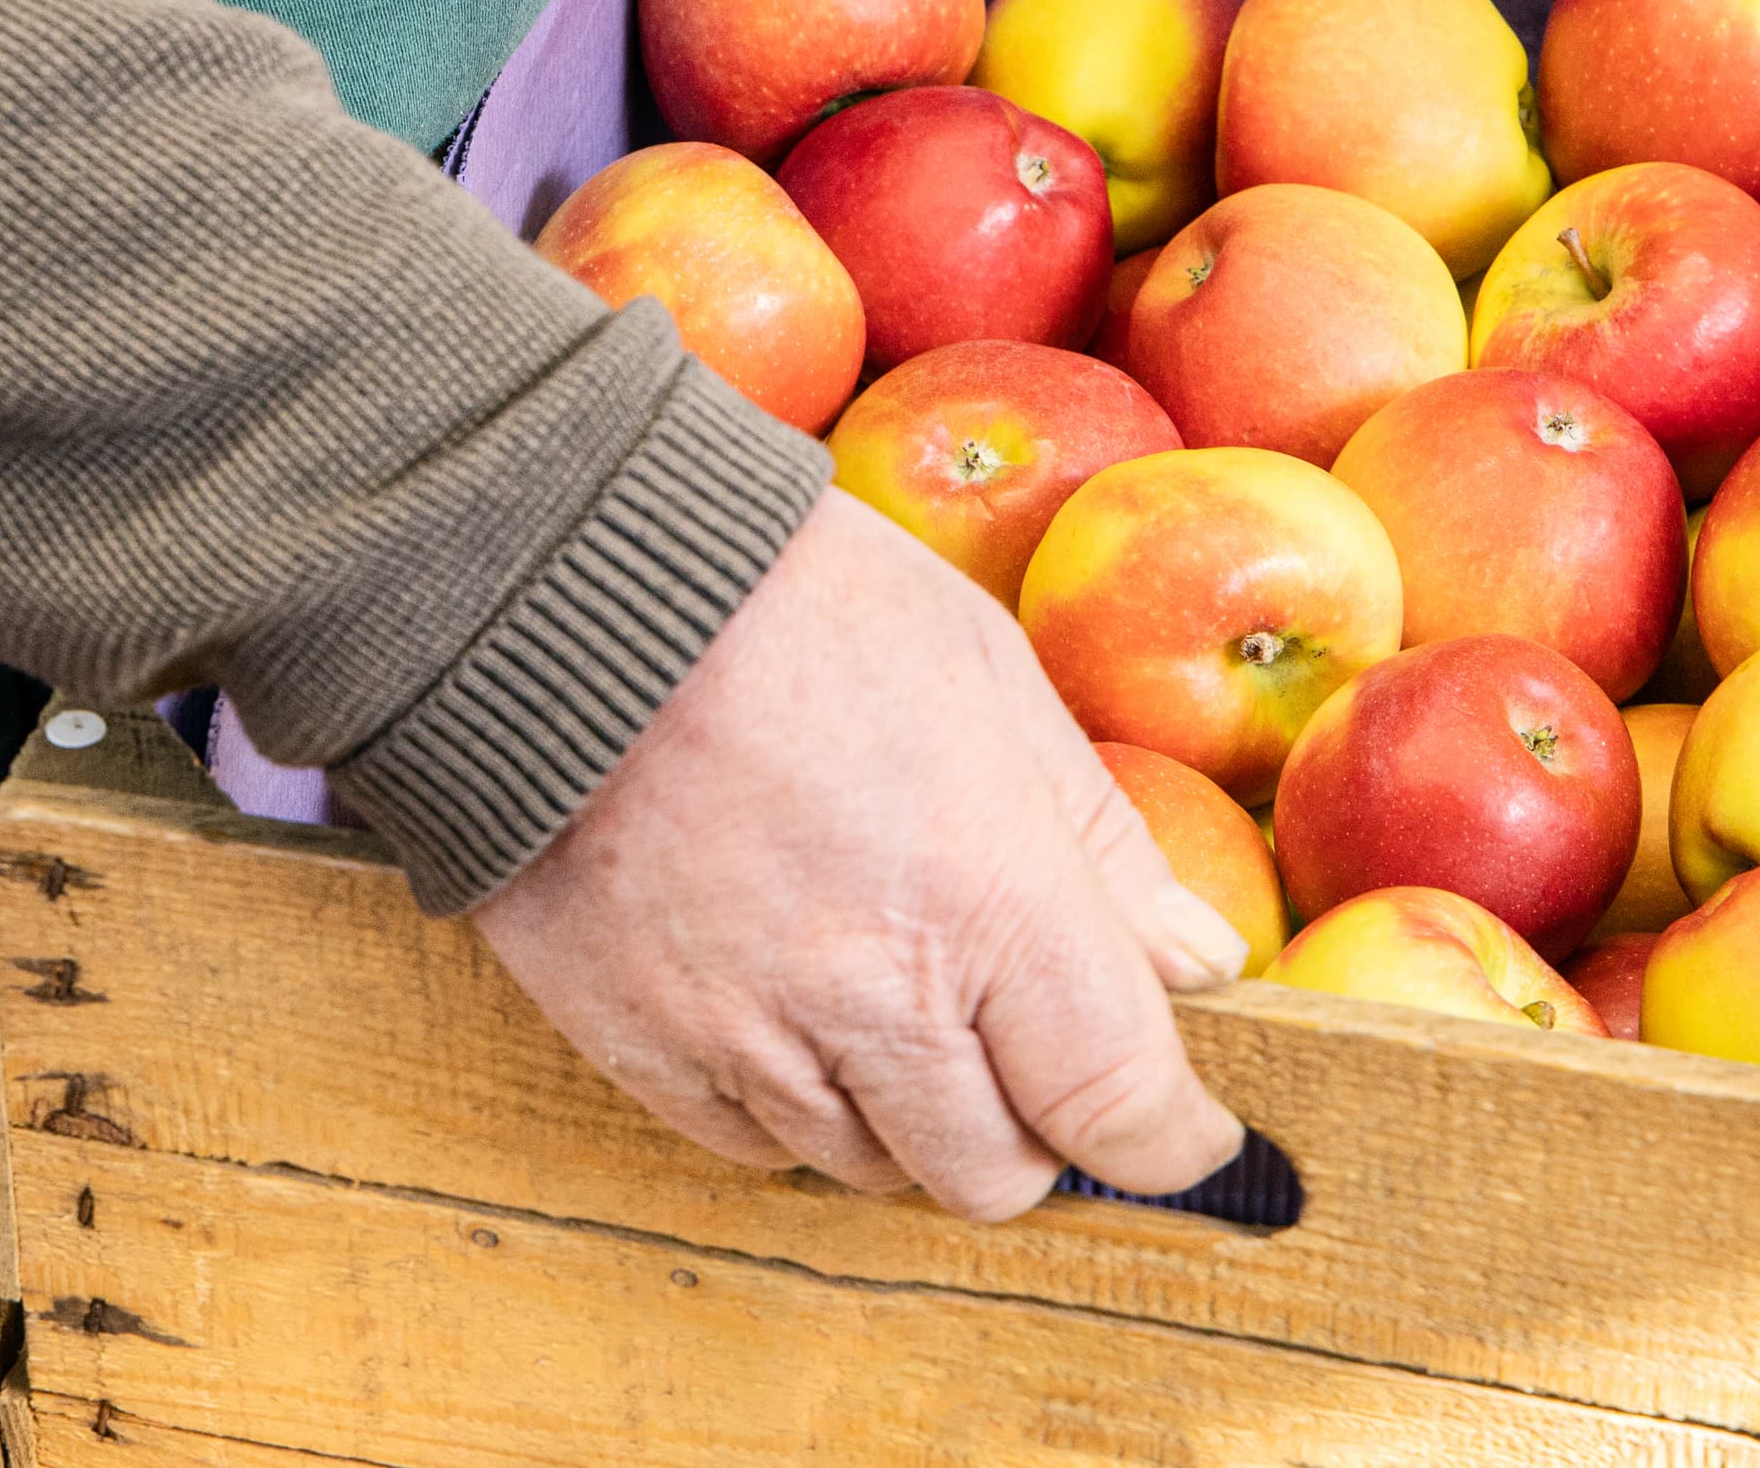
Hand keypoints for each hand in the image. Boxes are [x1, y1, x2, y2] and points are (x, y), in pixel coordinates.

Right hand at [470, 488, 1249, 1222]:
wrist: (562, 584)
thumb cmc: (797, 600)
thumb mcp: (989, 677)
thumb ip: (1099, 842)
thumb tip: (1196, 964)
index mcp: (990, 900)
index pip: (1121, 1111)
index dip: (1172, 1139)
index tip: (1181, 1126)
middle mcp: (875, 999)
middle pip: (996, 1174)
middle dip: (1033, 1125)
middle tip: (1019, 1037)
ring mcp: (748, 1036)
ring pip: (873, 1171)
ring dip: (908, 1114)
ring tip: (886, 988)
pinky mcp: (640, 1046)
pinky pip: (749, 1147)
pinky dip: (792, 1105)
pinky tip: (790, 1002)